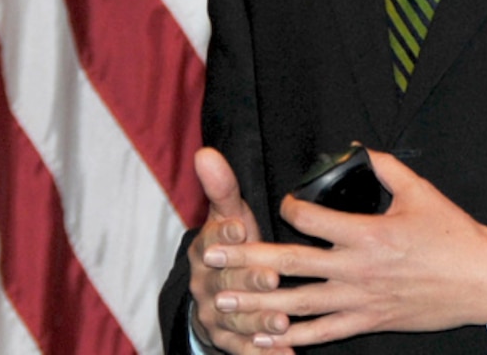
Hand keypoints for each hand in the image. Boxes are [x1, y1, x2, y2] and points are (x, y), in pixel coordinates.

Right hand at [187, 148, 293, 353]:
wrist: (215, 291)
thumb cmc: (231, 245)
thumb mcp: (227, 215)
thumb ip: (222, 187)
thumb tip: (206, 153)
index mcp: (204, 250)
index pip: (211, 241)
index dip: (225, 235)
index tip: (240, 227)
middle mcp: (205, 285)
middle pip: (224, 284)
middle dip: (247, 281)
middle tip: (271, 278)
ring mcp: (214, 315)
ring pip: (234, 320)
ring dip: (257, 322)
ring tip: (281, 323)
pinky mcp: (227, 340)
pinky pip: (244, 349)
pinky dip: (263, 353)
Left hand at [208, 150, 486, 348]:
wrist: (482, 281)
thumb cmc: (452, 234)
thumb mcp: (419, 190)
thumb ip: (384, 167)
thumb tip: (358, 148)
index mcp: (366, 232)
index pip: (310, 218)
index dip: (289, 207)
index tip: (282, 204)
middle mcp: (356, 268)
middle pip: (290, 263)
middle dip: (246, 257)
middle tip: (212, 253)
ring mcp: (360, 300)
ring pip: (297, 304)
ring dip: (256, 302)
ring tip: (222, 300)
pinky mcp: (369, 321)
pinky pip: (323, 333)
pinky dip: (291, 338)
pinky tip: (264, 337)